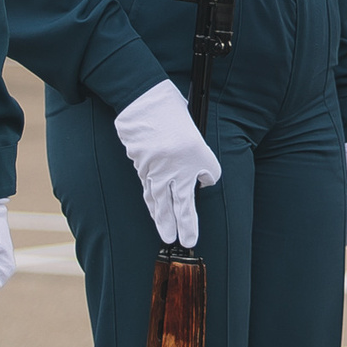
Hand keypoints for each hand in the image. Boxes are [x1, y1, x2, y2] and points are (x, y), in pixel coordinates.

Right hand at [114, 80, 221, 247]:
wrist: (144, 103)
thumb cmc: (173, 117)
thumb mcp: (197, 138)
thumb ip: (204, 163)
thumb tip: (203, 183)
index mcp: (191, 159)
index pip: (196, 192)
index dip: (193, 219)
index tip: (193, 236)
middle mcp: (173, 168)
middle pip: (176, 205)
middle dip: (179, 226)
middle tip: (183, 243)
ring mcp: (155, 169)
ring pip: (159, 201)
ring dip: (163, 220)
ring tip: (167, 235)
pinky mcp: (142, 166)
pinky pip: (148, 190)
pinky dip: (152, 204)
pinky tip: (155, 212)